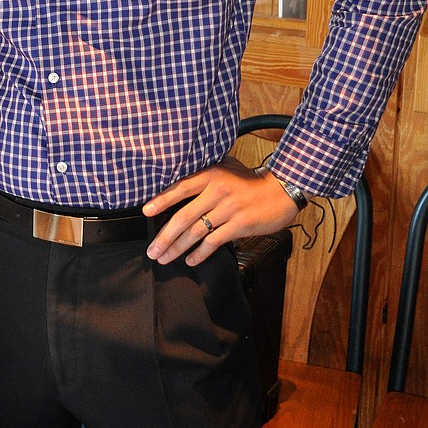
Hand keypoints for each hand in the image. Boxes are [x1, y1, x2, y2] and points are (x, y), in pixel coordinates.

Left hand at [144, 155, 297, 266]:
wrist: (282, 190)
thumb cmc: (252, 180)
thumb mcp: (227, 167)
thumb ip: (206, 173)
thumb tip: (181, 181)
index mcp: (210, 175)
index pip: (180, 188)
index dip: (161, 200)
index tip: (146, 212)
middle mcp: (216, 192)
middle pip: (182, 216)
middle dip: (164, 236)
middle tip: (152, 249)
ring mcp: (228, 209)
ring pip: (195, 232)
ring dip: (177, 248)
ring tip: (164, 257)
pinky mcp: (239, 225)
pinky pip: (213, 242)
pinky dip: (200, 253)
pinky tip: (190, 260)